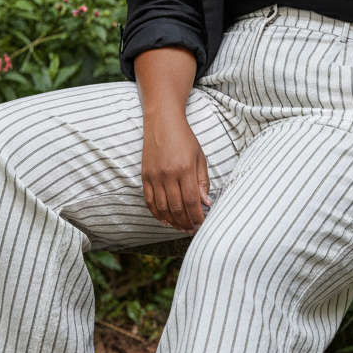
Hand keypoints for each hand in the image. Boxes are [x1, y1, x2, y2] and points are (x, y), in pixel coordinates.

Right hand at [141, 110, 210, 233]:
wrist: (162, 122)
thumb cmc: (184, 139)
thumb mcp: (199, 157)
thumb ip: (203, 181)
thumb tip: (206, 203)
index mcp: (184, 169)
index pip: (192, 201)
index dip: (197, 216)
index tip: (202, 224)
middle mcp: (168, 174)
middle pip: (177, 207)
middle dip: (186, 222)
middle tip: (192, 230)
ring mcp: (154, 176)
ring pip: (162, 207)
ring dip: (173, 221)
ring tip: (182, 228)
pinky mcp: (145, 176)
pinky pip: (149, 200)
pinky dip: (157, 213)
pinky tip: (165, 221)